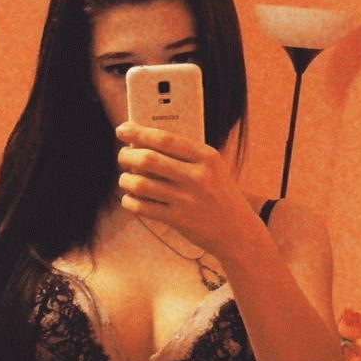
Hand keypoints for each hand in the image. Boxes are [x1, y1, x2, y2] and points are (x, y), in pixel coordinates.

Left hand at [114, 121, 257, 261]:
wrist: (237, 231)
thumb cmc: (219, 194)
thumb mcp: (212, 168)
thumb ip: (185, 155)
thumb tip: (144, 143)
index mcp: (206, 157)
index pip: (166, 139)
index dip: (139, 132)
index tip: (123, 129)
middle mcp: (197, 176)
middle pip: (149, 159)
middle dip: (127, 156)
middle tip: (123, 156)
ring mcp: (187, 199)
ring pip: (141, 184)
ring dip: (125, 180)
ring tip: (125, 180)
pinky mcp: (179, 219)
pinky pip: (143, 207)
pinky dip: (130, 201)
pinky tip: (130, 198)